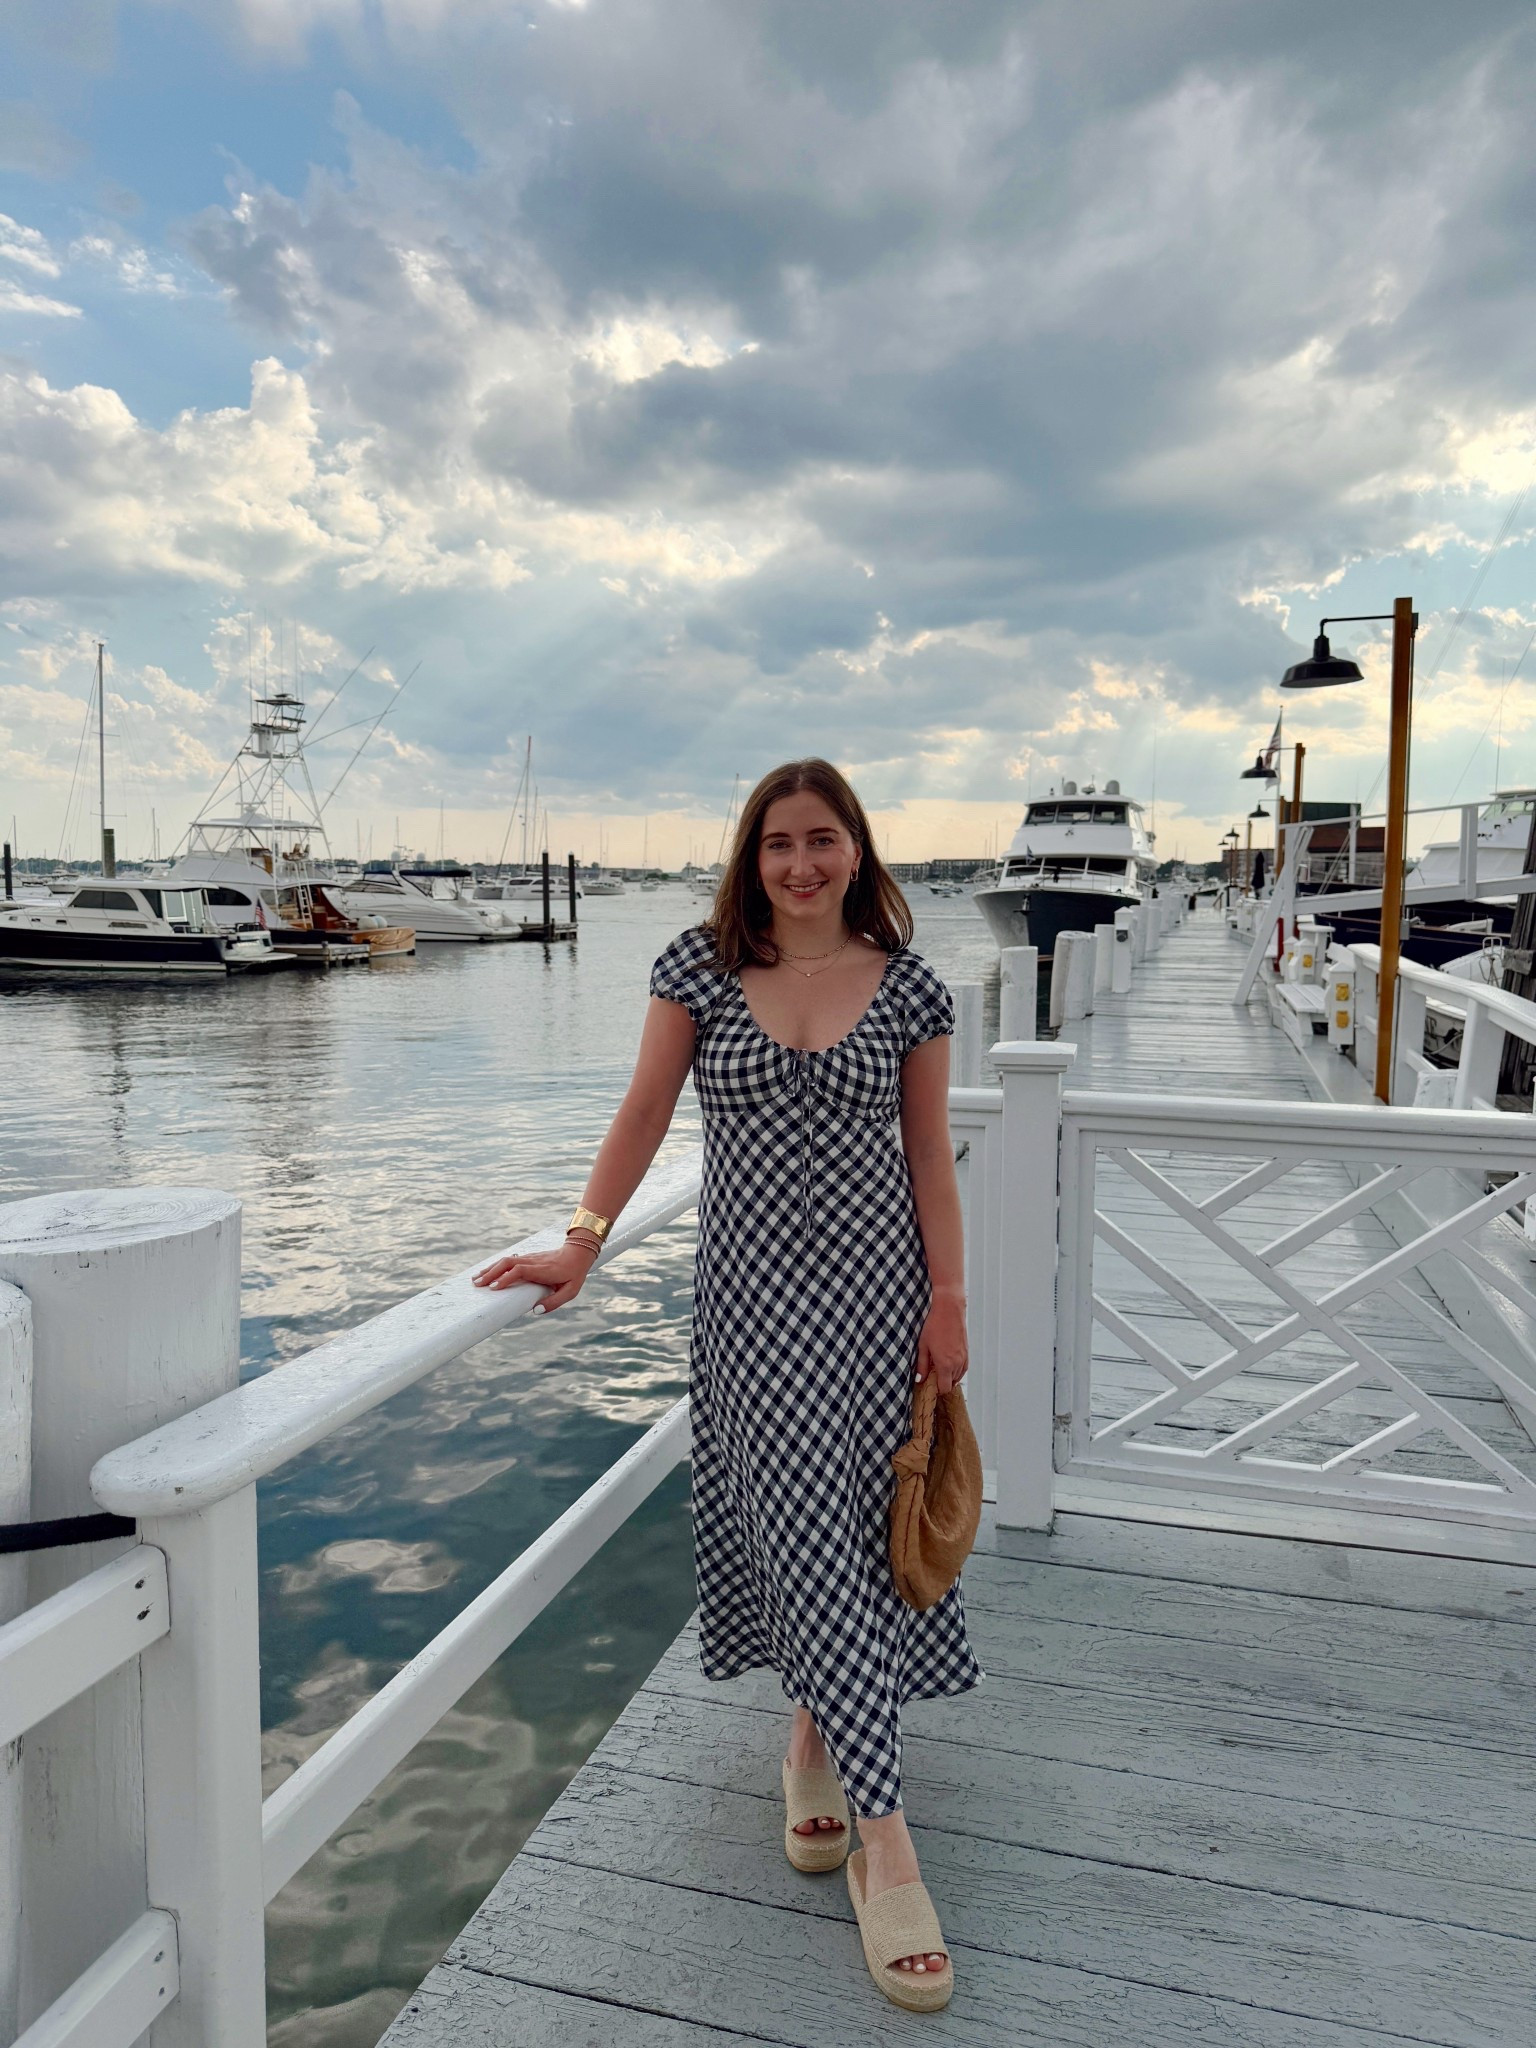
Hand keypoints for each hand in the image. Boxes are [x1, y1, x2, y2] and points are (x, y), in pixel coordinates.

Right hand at [472, 1237, 597, 1312]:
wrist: (577, 1252)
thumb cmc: (574, 1274)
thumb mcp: (571, 1291)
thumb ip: (554, 1302)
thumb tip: (535, 1311)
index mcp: (543, 1270)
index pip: (520, 1270)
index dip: (506, 1278)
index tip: (493, 1288)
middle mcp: (533, 1262)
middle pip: (508, 1263)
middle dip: (491, 1273)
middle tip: (476, 1284)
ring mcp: (529, 1258)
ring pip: (506, 1260)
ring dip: (490, 1269)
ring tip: (475, 1279)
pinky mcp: (527, 1257)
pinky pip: (509, 1260)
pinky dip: (496, 1266)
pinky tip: (487, 1272)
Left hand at [915, 1288, 967, 1392]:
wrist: (949, 1310)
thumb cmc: (934, 1325)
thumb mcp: (923, 1346)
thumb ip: (922, 1365)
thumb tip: (920, 1379)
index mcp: (945, 1364)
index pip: (944, 1388)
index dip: (937, 1389)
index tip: (930, 1385)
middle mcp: (957, 1363)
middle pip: (951, 1383)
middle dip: (942, 1382)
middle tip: (932, 1374)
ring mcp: (964, 1357)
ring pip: (958, 1376)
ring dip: (949, 1375)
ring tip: (939, 1366)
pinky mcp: (967, 1351)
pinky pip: (963, 1368)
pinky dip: (957, 1369)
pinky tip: (948, 1362)